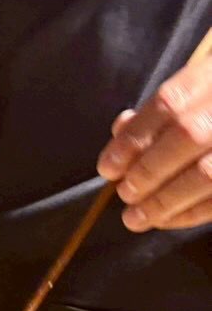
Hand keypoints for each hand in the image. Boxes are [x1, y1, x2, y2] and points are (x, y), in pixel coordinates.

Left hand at [97, 54, 211, 230]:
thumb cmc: (210, 107)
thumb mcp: (194, 90)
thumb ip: (159, 110)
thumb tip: (121, 130)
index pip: (169, 103)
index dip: (133, 139)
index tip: (108, 168)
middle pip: (187, 136)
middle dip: (148, 171)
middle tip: (124, 194)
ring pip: (206, 173)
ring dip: (165, 200)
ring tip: (136, 217)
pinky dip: (191, 213)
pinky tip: (167, 220)